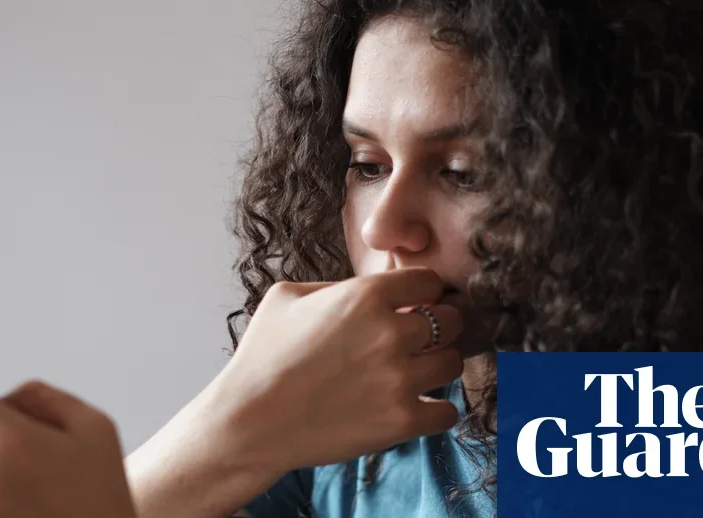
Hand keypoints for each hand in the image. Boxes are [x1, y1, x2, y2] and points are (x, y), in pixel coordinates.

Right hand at [125, 267, 463, 517]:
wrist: (248, 422)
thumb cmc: (262, 356)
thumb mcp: (287, 296)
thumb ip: (337, 284)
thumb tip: (374, 288)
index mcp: (365, 295)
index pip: (430, 281)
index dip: (424, 292)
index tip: (415, 306)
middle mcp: (390, 333)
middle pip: (452, 320)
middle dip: (440, 327)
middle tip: (420, 341)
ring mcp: (399, 379)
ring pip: (454, 363)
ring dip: (438, 366)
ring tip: (414, 373)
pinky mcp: (402, 421)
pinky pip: (449, 411)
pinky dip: (437, 410)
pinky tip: (415, 406)